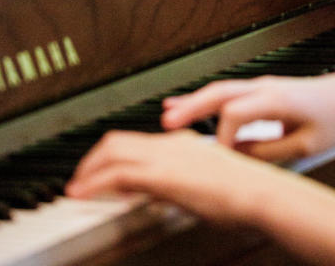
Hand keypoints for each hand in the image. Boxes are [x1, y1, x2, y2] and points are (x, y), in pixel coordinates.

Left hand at [66, 125, 334, 265]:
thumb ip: (181, 185)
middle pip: (117, 140)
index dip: (111, 155)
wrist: (258, 193)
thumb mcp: (205, 185)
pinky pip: (117, 175)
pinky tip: (84, 194)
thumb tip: (163, 194)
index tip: (99, 170)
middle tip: (80, 178)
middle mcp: (170, 143)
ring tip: (75, 188)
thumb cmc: (243, 194)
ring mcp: (165, 156)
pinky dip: (95, 183)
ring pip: (112, 151)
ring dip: (88, 170)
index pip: (136, 141)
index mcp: (181, 143)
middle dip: (92, 159)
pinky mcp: (162, 175)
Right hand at [160, 68, 334, 161]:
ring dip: (194, 101)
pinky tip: (189, 104)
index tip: (221, 158)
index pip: (235, 114)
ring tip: (167, 113)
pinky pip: (229, 93)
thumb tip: (238, 157)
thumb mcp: (306, 146)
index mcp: (277, 99)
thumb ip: (270, 152)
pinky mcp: (262, 90)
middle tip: (167, 121)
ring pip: (221, 90)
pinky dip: (207, 99)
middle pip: (220, 93)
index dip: (223, 137)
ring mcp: (263, 85)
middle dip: (192, 107)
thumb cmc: (334, 120)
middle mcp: (266, 86)